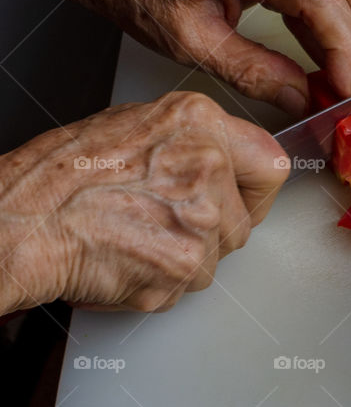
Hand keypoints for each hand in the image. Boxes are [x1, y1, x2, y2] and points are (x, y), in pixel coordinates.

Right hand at [0, 92, 287, 313]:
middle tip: (163, 225)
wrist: (20, 222)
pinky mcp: (185, 263)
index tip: (242, 201)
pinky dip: (161, 283)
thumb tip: (224, 160)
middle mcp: (208, 163)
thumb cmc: (61, 177)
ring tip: (136, 238)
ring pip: (218, 257)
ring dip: (184, 259)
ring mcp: (200, 217)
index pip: (270, 164)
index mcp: (199, 121)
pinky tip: (128, 259)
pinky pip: (191, 285)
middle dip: (211, 233)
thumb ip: (192, 140)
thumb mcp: (135, 126)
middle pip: (243, 221)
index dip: (255, 192)